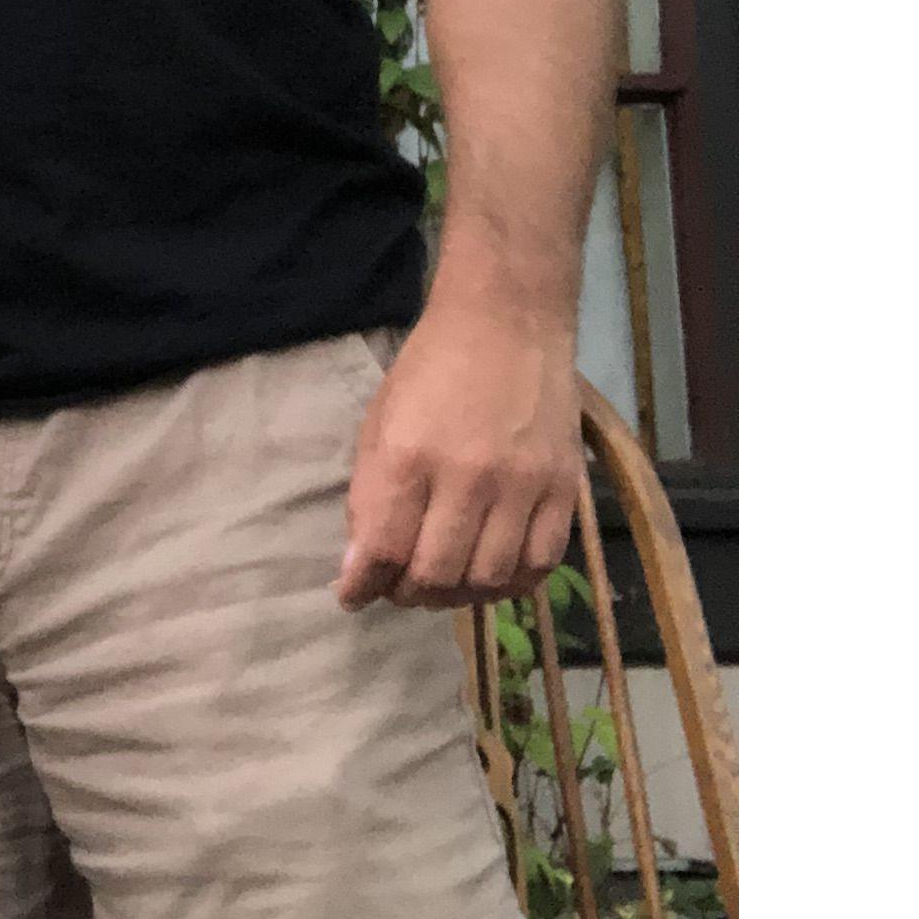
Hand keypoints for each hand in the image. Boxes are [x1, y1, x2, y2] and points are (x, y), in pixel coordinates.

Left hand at [335, 302, 582, 610]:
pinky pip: (541, 563)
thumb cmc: (430, 370)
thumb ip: (368, 497)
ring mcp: (522, 484)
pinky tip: (490, 573)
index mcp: (408, 456)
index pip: (383, 549)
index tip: (355, 596)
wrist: (507, 322)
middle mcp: (467, 476)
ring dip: (458, 595)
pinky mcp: (563, 488)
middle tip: (400, 587)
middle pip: (437, 575)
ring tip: (443, 583)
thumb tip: (358, 571)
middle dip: (408, 594)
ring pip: (489, 578)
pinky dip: (511, 583)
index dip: (363, 586)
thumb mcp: (378, 422)